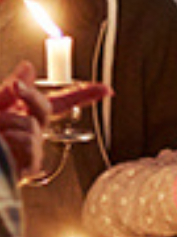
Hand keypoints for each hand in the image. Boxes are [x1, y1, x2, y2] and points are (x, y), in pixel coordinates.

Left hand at [0, 62, 108, 181]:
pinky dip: (12, 139)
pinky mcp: (28, 168)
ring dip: (9, 122)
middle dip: (30, 97)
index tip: (105, 89)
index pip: (60, 104)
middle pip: (46, 109)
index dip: (83, 95)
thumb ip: (12, 89)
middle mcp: (30, 134)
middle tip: (14, 88)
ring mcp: (30, 152)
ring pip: (33, 125)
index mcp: (24, 117)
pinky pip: (29, 142)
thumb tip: (26, 68)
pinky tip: (2, 145)